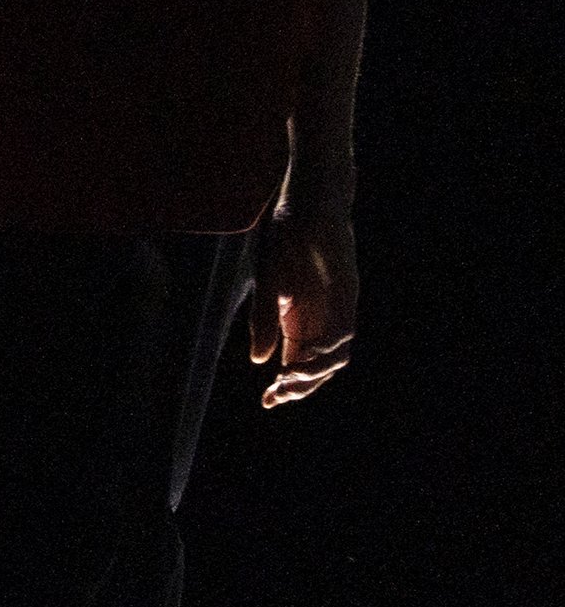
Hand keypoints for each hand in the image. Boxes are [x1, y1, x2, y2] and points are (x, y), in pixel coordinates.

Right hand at [246, 207, 357, 407]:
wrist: (308, 205)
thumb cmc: (284, 238)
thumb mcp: (266, 284)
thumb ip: (264, 321)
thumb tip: (259, 361)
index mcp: (297, 319)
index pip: (295, 363)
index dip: (284, 385)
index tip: (267, 401)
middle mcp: (320, 319)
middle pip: (317, 367)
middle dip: (298, 387)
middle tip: (276, 396)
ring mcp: (337, 309)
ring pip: (335, 357)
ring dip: (314, 374)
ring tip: (290, 380)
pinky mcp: (348, 297)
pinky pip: (344, 333)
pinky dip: (327, 351)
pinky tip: (305, 356)